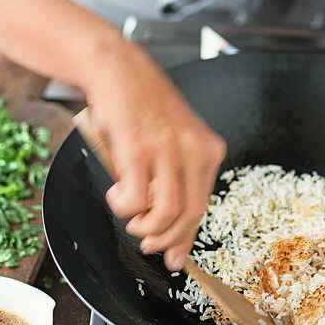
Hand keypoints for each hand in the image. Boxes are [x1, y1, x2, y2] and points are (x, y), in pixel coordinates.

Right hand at [83, 35, 225, 270]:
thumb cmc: (141, 107)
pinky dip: (124, 206)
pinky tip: (117, 194)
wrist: (116, 67)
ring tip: (130, 218)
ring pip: (167, 212)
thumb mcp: (172, 140)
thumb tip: (172, 227)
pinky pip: (135, 199)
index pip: (204, 204)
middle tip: (147, 242)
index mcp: (207, 149)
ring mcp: (167, 149)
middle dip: (167, 239)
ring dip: (145, 227)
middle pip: (190, 213)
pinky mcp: (138, 148)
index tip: (175, 257)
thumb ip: (176, 178)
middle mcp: (194, 149)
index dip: (187, 237)